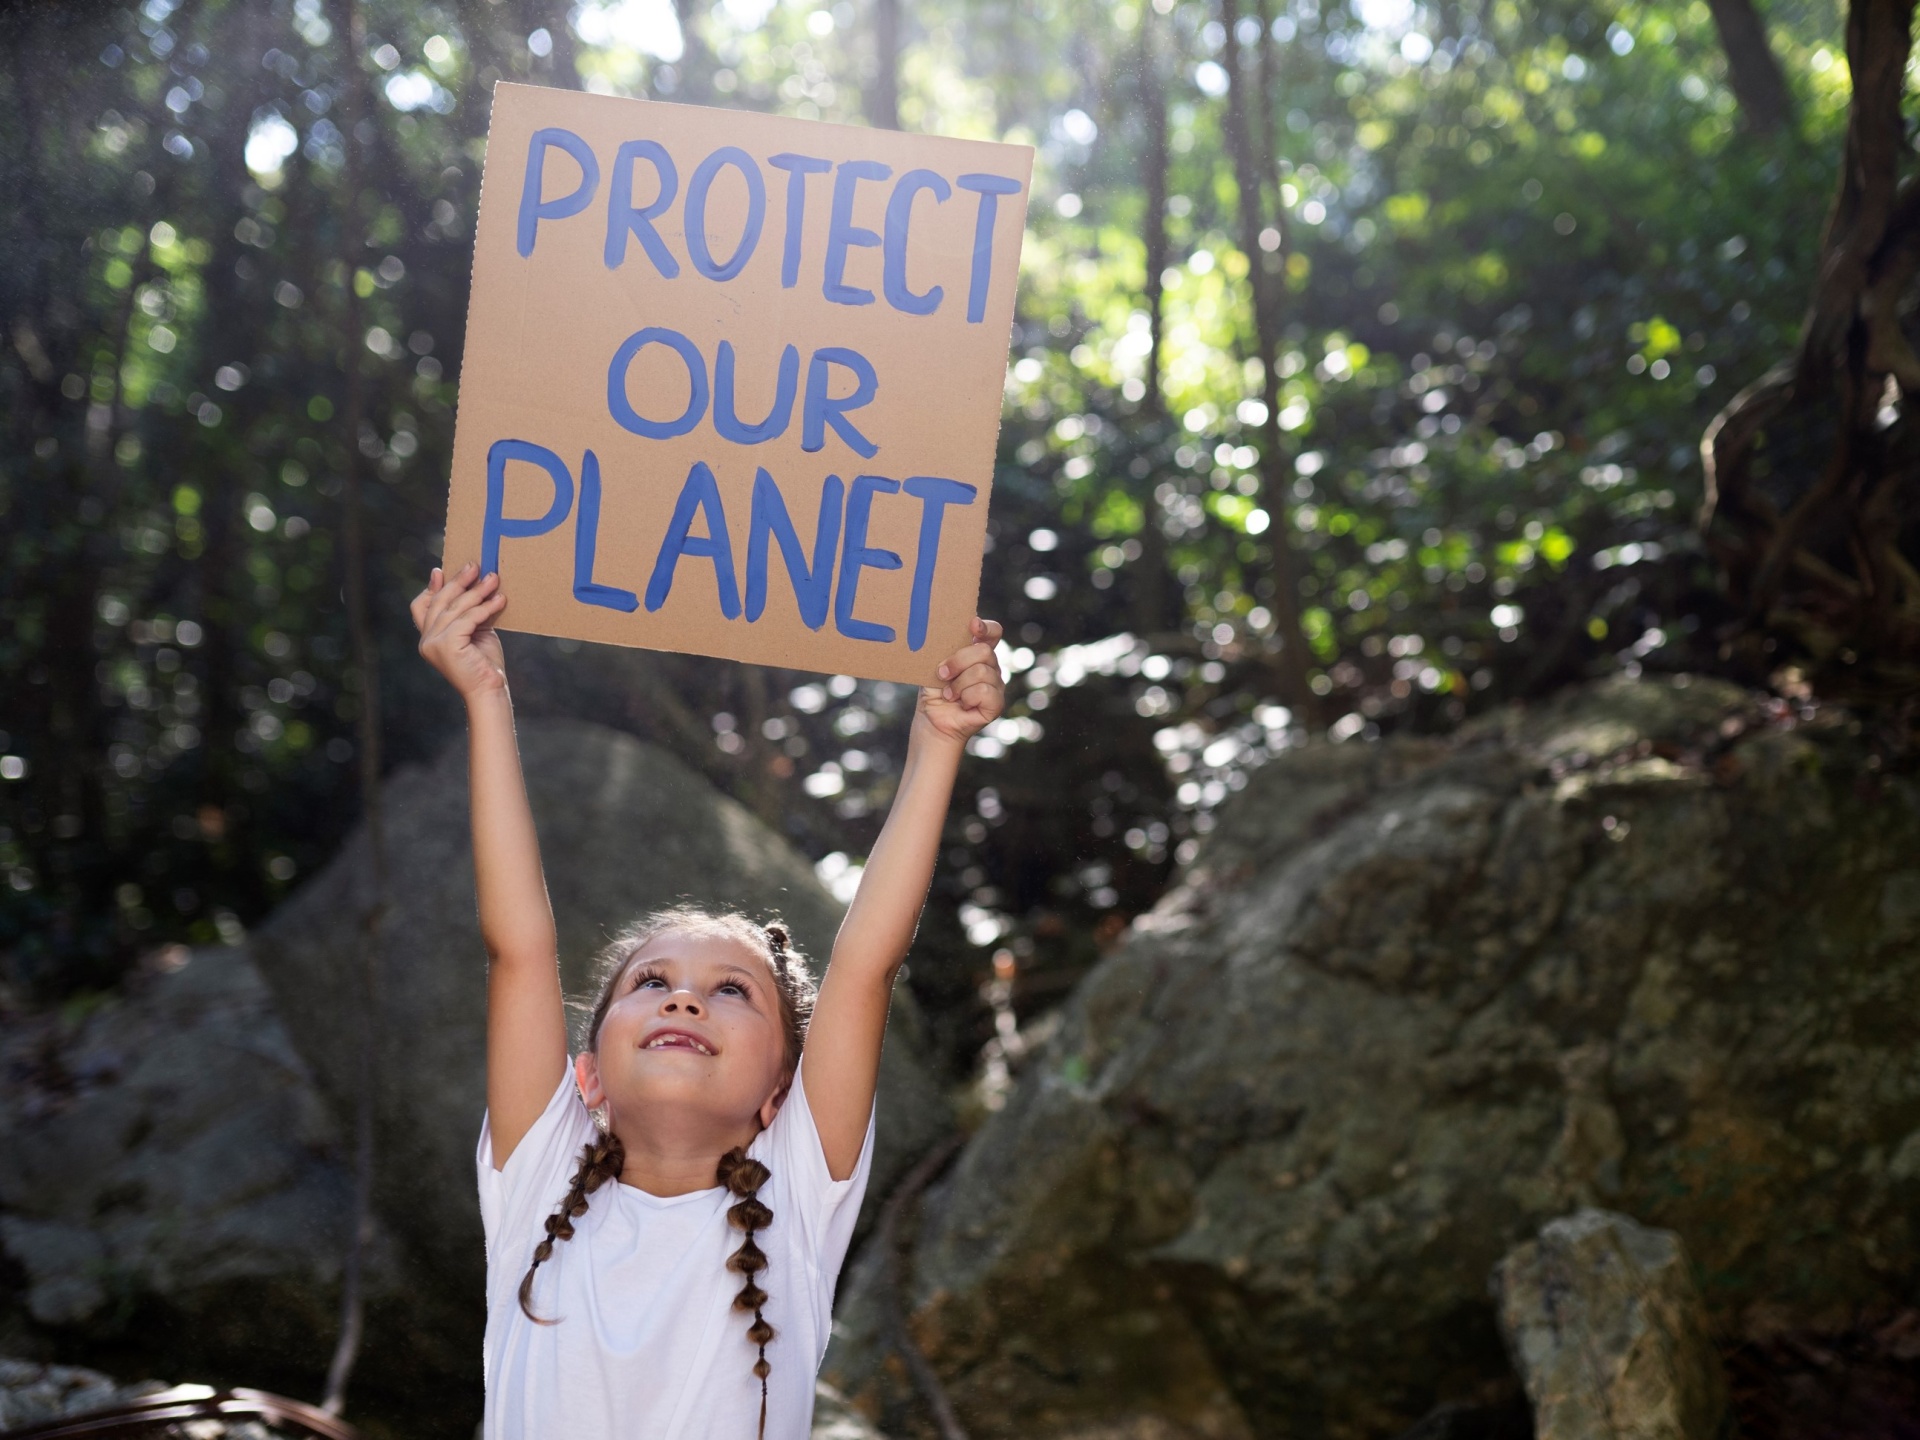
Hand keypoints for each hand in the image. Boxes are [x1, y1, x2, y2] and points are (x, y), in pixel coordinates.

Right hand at [411, 562, 507, 699]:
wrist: (489, 690)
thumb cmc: (485, 663)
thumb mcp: (475, 632)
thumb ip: (468, 613)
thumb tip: (474, 584)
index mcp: (428, 638)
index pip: (420, 607)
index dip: (431, 588)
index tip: (441, 571)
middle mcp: (426, 641)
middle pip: (440, 602)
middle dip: (458, 581)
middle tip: (475, 566)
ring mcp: (433, 643)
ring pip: (455, 608)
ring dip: (477, 591)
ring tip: (494, 578)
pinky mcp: (447, 645)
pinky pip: (467, 619)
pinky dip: (485, 607)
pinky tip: (500, 599)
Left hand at [916, 618, 1004, 744]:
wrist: (931, 720)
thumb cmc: (933, 691)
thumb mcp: (935, 664)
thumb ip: (945, 648)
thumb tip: (942, 631)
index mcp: (978, 653)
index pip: (993, 632)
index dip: (986, 627)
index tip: (973, 625)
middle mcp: (991, 667)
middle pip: (984, 651)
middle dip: (958, 662)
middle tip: (942, 674)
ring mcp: (996, 685)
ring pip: (981, 672)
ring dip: (958, 685)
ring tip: (950, 694)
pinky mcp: (996, 704)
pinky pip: (985, 691)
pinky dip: (967, 697)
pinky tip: (962, 703)